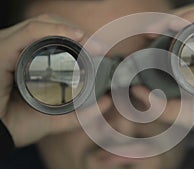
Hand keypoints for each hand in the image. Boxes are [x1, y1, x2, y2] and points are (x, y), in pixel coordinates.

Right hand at [0, 14, 109, 146]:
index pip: (54, 38)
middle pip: (50, 28)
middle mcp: (18, 50)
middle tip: (100, 47)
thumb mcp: (55, 118)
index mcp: (28, 60)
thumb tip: (106, 102)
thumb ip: (80, 114)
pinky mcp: (3, 51)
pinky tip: (75, 36)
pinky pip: (28, 32)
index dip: (79, 40)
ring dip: (70, 30)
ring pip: (42, 25)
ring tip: (92, 44)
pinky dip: (53, 30)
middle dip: (78, 33)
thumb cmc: (18, 125)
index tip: (101, 50)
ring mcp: (10, 47)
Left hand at [132, 3, 193, 143]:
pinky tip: (182, 28)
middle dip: (169, 18)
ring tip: (162, 27)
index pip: (186, 28)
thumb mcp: (186, 113)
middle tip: (150, 30)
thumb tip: (136, 91)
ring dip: (182, 16)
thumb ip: (162, 106)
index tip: (146, 35)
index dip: (165, 27)